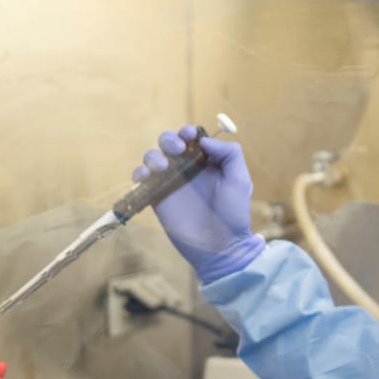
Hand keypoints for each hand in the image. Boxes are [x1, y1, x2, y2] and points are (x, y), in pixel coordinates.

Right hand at [133, 125, 265, 283]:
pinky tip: (146, 176)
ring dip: (153, 155)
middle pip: (169, 142)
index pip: (192, 138)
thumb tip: (204, 140)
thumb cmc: (233, 214)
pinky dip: (139, 172)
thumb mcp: (239, 180)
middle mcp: (187, 169)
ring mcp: (170, 183)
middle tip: (176, 149)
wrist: (220, 246)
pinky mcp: (157, 198)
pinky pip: (142, 179)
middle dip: (169, 139)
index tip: (189, 135)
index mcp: (207, 162)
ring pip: (153, 157)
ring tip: (162, 166)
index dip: (188, 131)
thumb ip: (230, 154)